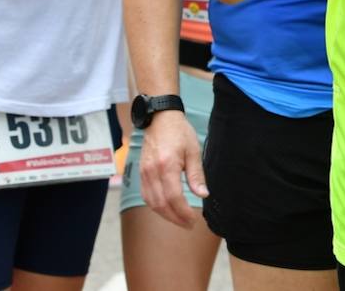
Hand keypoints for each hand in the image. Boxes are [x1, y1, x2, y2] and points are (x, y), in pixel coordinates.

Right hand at [140, 111, 208, 227]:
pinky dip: (156, 206)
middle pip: (161, 204)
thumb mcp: (193, 151)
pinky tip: (167, 209)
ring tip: (179, 220)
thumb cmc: (179, 132)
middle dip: (175, 218)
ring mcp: (144, 173)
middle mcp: (152, 172)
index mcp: (167, 166)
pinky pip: (146, 195)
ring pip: (151, 202)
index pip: (174, 197)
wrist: (160, 119)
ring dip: (165, 215)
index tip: (193, 219)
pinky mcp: (141, 173)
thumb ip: (196, 175)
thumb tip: (203, 195)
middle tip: (188, 224)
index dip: (183, 212)